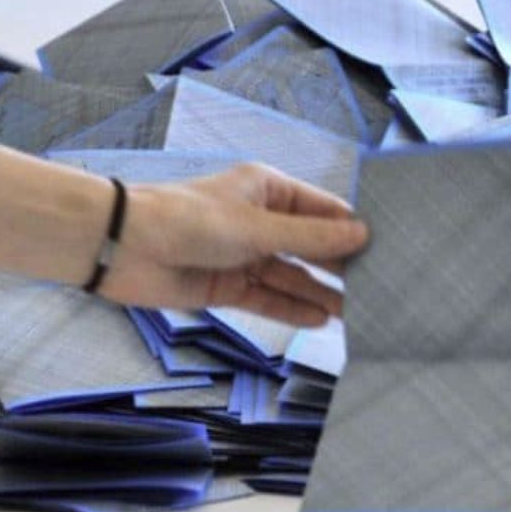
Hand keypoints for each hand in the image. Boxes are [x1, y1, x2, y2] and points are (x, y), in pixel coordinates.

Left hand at [99, 163, 367, 325]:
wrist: (121, 248)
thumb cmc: (189, 221)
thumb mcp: (257, 228)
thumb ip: (310, 239)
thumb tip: (362, 236)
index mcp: (269, 191)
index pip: (323, 211)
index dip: (353, 229)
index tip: (389, 248)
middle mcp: (261, 222)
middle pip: (310, 247)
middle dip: (340, 266)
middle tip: (379, 286)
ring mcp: (245, 256)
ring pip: (292, 276)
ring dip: (320, 292)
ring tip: (357, 311)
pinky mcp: (228, 286)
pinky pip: (268, 299)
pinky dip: (291, 309)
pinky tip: (320, 320)